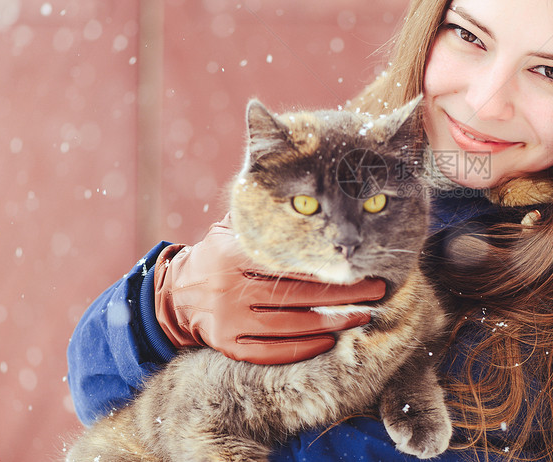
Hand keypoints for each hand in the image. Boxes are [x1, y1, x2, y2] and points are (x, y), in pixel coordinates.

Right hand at [154, 215, 385, 363]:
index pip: (290, 261)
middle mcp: (231, 288)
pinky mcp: (228, 345)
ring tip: (361, 316)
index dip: (328, 265)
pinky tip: (328, 341)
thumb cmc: (218, 256)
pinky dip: (302, 348)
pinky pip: (272, 351)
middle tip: (376, 291)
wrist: (175, 294)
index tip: (360, 264)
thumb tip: (307, 200)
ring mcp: (229, 320)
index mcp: (234, 254)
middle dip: (343, 294)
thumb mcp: (231, 230)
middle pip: (298, 294)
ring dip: (331, 322)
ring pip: (290, 325)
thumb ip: (263, 219)